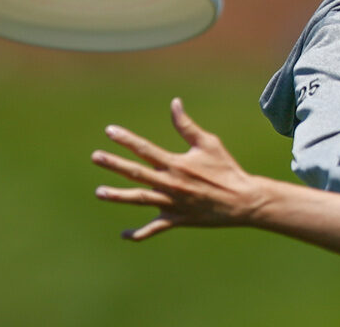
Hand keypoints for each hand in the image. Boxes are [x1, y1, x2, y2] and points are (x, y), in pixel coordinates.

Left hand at [92, 98, 263, 240]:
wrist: (243, 200)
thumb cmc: (226, 169)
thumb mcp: (208, 143)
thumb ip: (187, 126)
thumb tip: (174, 103)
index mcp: (176, 164)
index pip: (146, 149)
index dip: (126, 139)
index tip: (109, 131)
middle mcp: (170, 184)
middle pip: (136, 173)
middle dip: (114, 164)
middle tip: (96, 157)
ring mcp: (172, 203)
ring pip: (139, 199)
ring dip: (118, 196)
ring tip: (99, 192)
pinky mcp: (177, 219)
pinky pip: (154, 228)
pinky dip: (139, 233)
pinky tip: (125, 235)